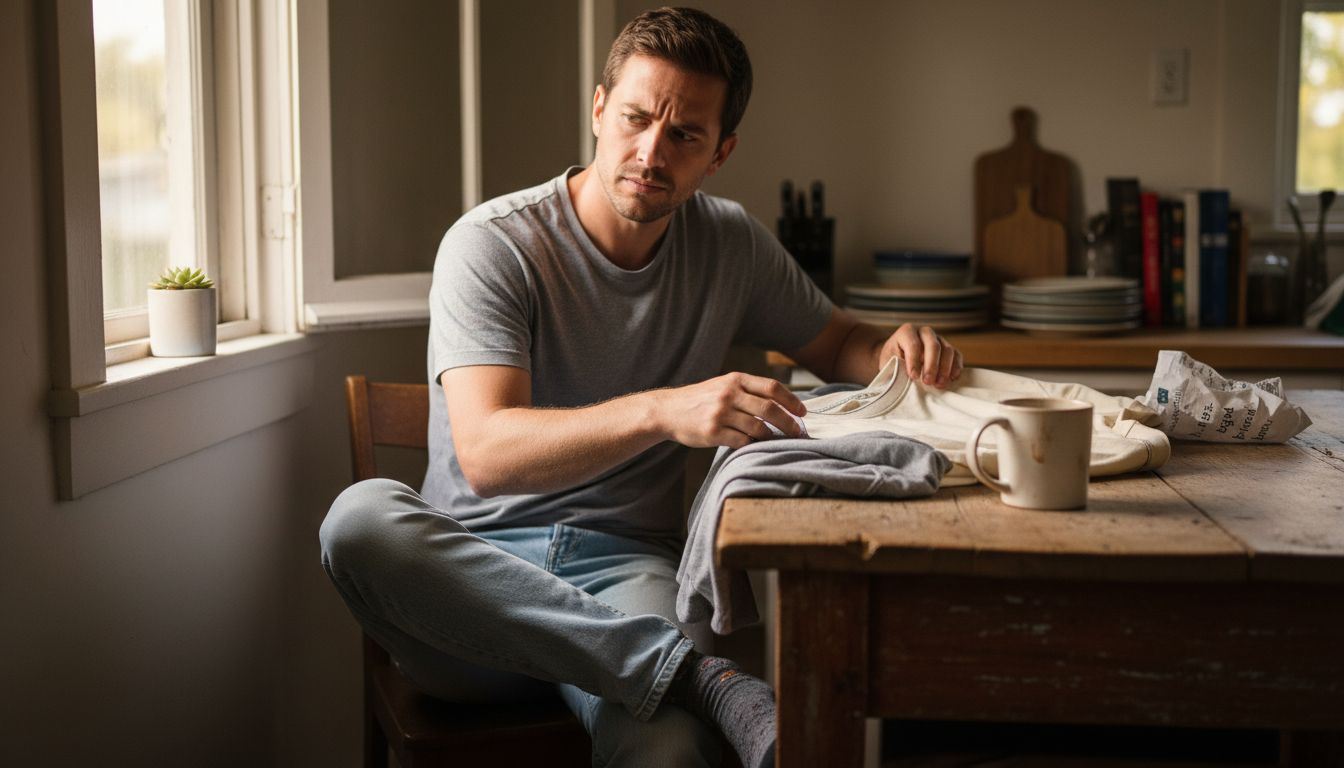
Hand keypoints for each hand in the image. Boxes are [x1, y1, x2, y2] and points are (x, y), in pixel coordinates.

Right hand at [652, 372, 806, 448]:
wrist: (668, 410)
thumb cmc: (700, 399)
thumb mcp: (723, 385)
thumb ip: (748, 390)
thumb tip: (782, 402)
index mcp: (735, 379)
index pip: (772, 387)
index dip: (791, 400)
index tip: (802, 412)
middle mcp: (728, 394)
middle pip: (769, 409)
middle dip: (788, 423)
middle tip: (798, 431)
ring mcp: (720, 414)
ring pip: (758, 428)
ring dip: (771, 436)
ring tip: (775, 440)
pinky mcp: (712, 433)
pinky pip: (742, 441)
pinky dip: (752, 444)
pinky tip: (753, 444)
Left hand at [880, 324, 962, 388]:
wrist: (898, 359)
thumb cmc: (892, 362)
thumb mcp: (888, 363)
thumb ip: (893, 369)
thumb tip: (902, 380)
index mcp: (906, 332)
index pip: (913, 344)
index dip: (914, 361)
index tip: (913, 377)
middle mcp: (924, 332)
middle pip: (933, 345)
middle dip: (932, 365)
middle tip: (928, 382)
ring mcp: (938, 339)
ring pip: (947, 350)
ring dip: (945, 369)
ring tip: (939, 384)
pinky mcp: (947, 348)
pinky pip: (956, 355)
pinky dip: (956, 367)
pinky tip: (951, 379)